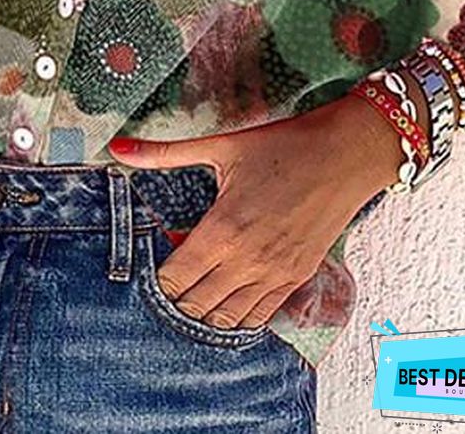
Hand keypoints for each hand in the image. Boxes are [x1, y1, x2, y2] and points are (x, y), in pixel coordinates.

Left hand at [107, 92, 405, 330]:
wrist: (347, 153)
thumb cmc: (284, 145)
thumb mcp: (221, 146)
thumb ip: (164, 152)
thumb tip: (117, 148)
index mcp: (224, 229)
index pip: (175, 280)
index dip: (156, 279)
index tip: (150, 265)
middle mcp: (249, 261)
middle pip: (196, 306)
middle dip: (176, 298)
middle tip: (169, 278)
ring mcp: (276, 274)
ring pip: (227, 320)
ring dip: (206, 311)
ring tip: (195, 288)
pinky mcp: (298, 278)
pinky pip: (261, 316)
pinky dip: (239, 314)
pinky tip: (228, 295)